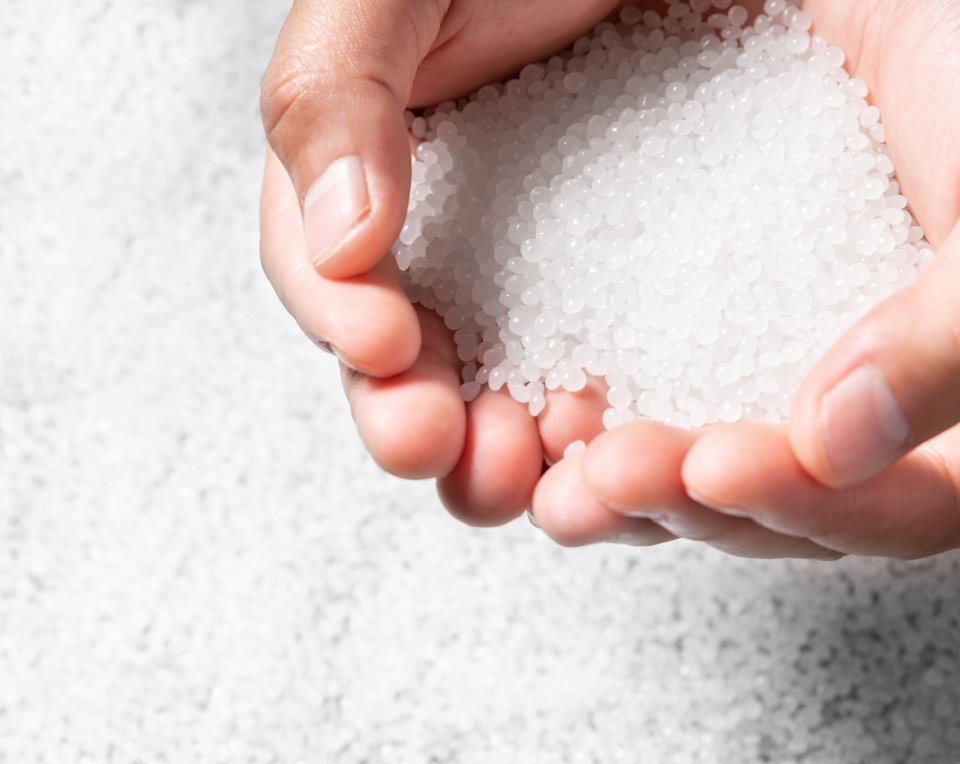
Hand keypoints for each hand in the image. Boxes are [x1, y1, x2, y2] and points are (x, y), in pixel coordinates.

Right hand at [259, 0, 632, 524]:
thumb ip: (335, 91)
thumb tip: (340, 238)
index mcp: (373, 168)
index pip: (323, 271)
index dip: (338, 316)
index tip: (382, 341)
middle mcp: (449, 232)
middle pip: (405, 364)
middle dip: (411, 418)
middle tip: (435, 446)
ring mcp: (542, 269)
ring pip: (501, 394)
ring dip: (505, 453)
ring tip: (531, 475)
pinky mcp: (635, 295)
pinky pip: (610, 380)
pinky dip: (607, 425)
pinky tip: (624, 439)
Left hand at [536, 0, 959, 557]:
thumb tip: (844, 445)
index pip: (933, 501)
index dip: (826, 508)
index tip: (719, 467)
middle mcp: (913, 394)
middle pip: (815, 504)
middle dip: (705, 505)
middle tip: (612, 475)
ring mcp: (815, 360)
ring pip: (735, 468)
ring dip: (645, 489)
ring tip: (566, 476)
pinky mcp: (732, 317)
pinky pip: (672, 387)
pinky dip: (616, 413)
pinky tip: (562, 405)